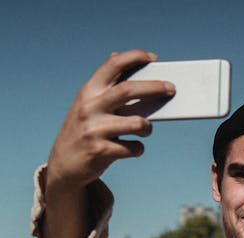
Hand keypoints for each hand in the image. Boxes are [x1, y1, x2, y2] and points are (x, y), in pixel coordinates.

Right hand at [47, 50, 174, 190]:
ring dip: (148, 127)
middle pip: (128, 90)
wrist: (63, 164)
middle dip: (154, 87)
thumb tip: (119, 57)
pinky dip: (139, 149)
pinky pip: (133, 148)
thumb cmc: (83, 131)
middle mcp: (90, 107)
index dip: (134, 57)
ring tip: (146, 129)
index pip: (112, 65)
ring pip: (137, 122)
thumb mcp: (87, 105)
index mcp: (88, 92)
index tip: (152, 58)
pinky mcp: (101, 151)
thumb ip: (104, 87)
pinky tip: (134, 149)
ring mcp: (94, 130)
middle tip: (171, 88)